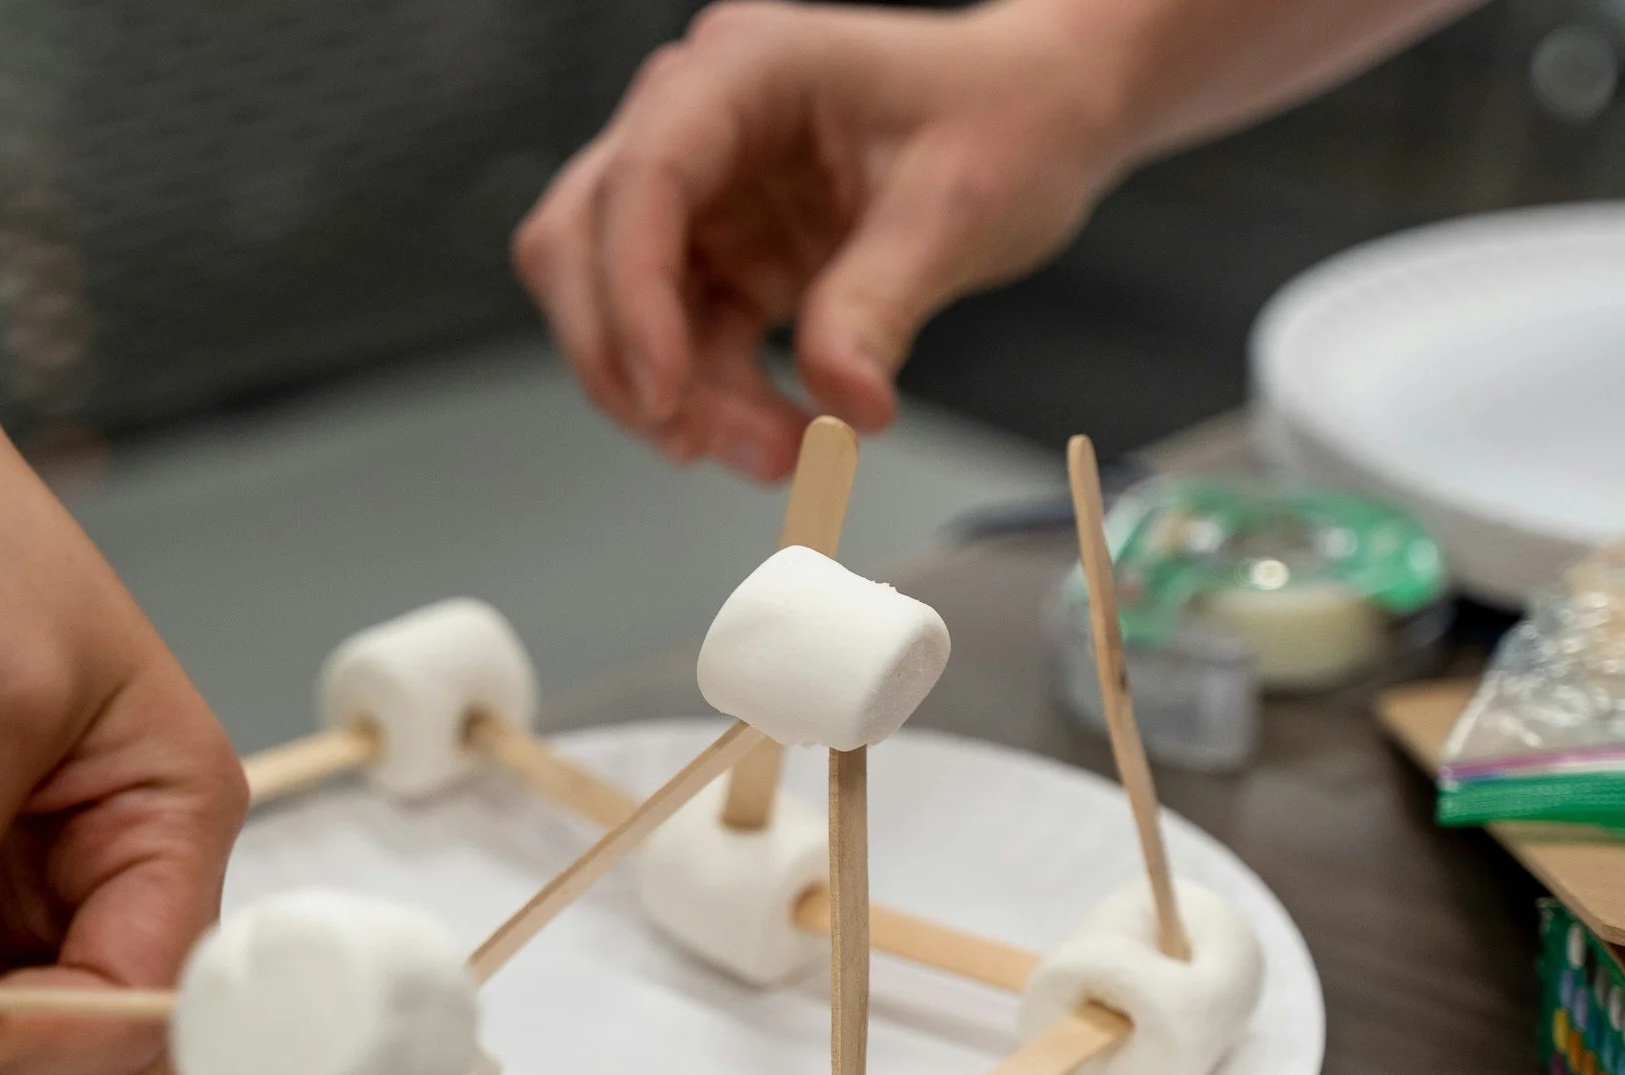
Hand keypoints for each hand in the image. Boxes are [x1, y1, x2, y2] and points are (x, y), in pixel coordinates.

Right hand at [513, 0, 1135, 481]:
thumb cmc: (1007, 121)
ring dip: (673, 396)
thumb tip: (840, 405)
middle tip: (702, 444)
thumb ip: (882, 303)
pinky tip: (777, 437)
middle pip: (583, 242)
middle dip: (627, 357)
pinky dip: (710, 400)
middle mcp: (698, 118)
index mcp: (747, 69)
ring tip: (776, 456)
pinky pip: (678, 339)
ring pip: (618, 305)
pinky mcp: (722, 252)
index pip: (643, 178)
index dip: (634, 296)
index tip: (665, 396)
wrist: (1041, 120)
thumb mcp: (957, 211)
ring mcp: (702, 190)